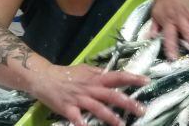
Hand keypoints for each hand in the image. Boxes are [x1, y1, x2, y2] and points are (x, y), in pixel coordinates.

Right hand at [29, 64, 147, 125]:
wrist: (43, 77)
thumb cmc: (66, 74)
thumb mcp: (84, 69)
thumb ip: (98, 72)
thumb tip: (113, 73)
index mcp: (95, 78)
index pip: (117, 76)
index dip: (132, 78)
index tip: (146, 80)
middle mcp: (90, 88)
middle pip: (112, 94)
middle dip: (128, 102)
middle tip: (142, 109)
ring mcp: (79, 98)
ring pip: (98, 108)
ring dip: (111, 117)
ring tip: (122, 125)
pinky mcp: (67, 108)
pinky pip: (76, 117)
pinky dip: (82, 124)